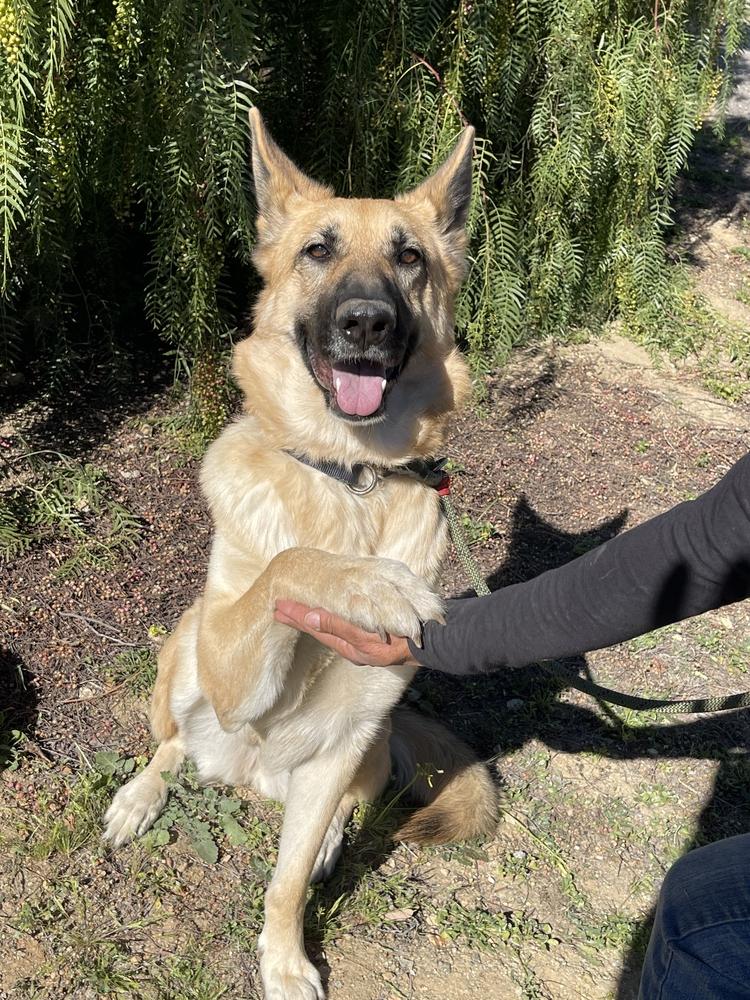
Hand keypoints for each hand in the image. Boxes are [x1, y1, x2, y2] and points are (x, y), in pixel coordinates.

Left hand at [274, 600, 419, 666]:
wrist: (436, 642)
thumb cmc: (401, 640)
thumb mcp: (365, 636)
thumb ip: (338, 625)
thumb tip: (309, 617)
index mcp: (350, 646)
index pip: (317, 628)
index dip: (297, 616)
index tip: (277, 606)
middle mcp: (356, 644)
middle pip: (322, 627)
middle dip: (301, 617)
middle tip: (279, 607)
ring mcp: (367, 641)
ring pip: (335, 626)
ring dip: (317, 616)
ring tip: (298, 609)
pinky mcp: (378, 631)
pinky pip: (350, 623)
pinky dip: (337, 617)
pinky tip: (335, 612)